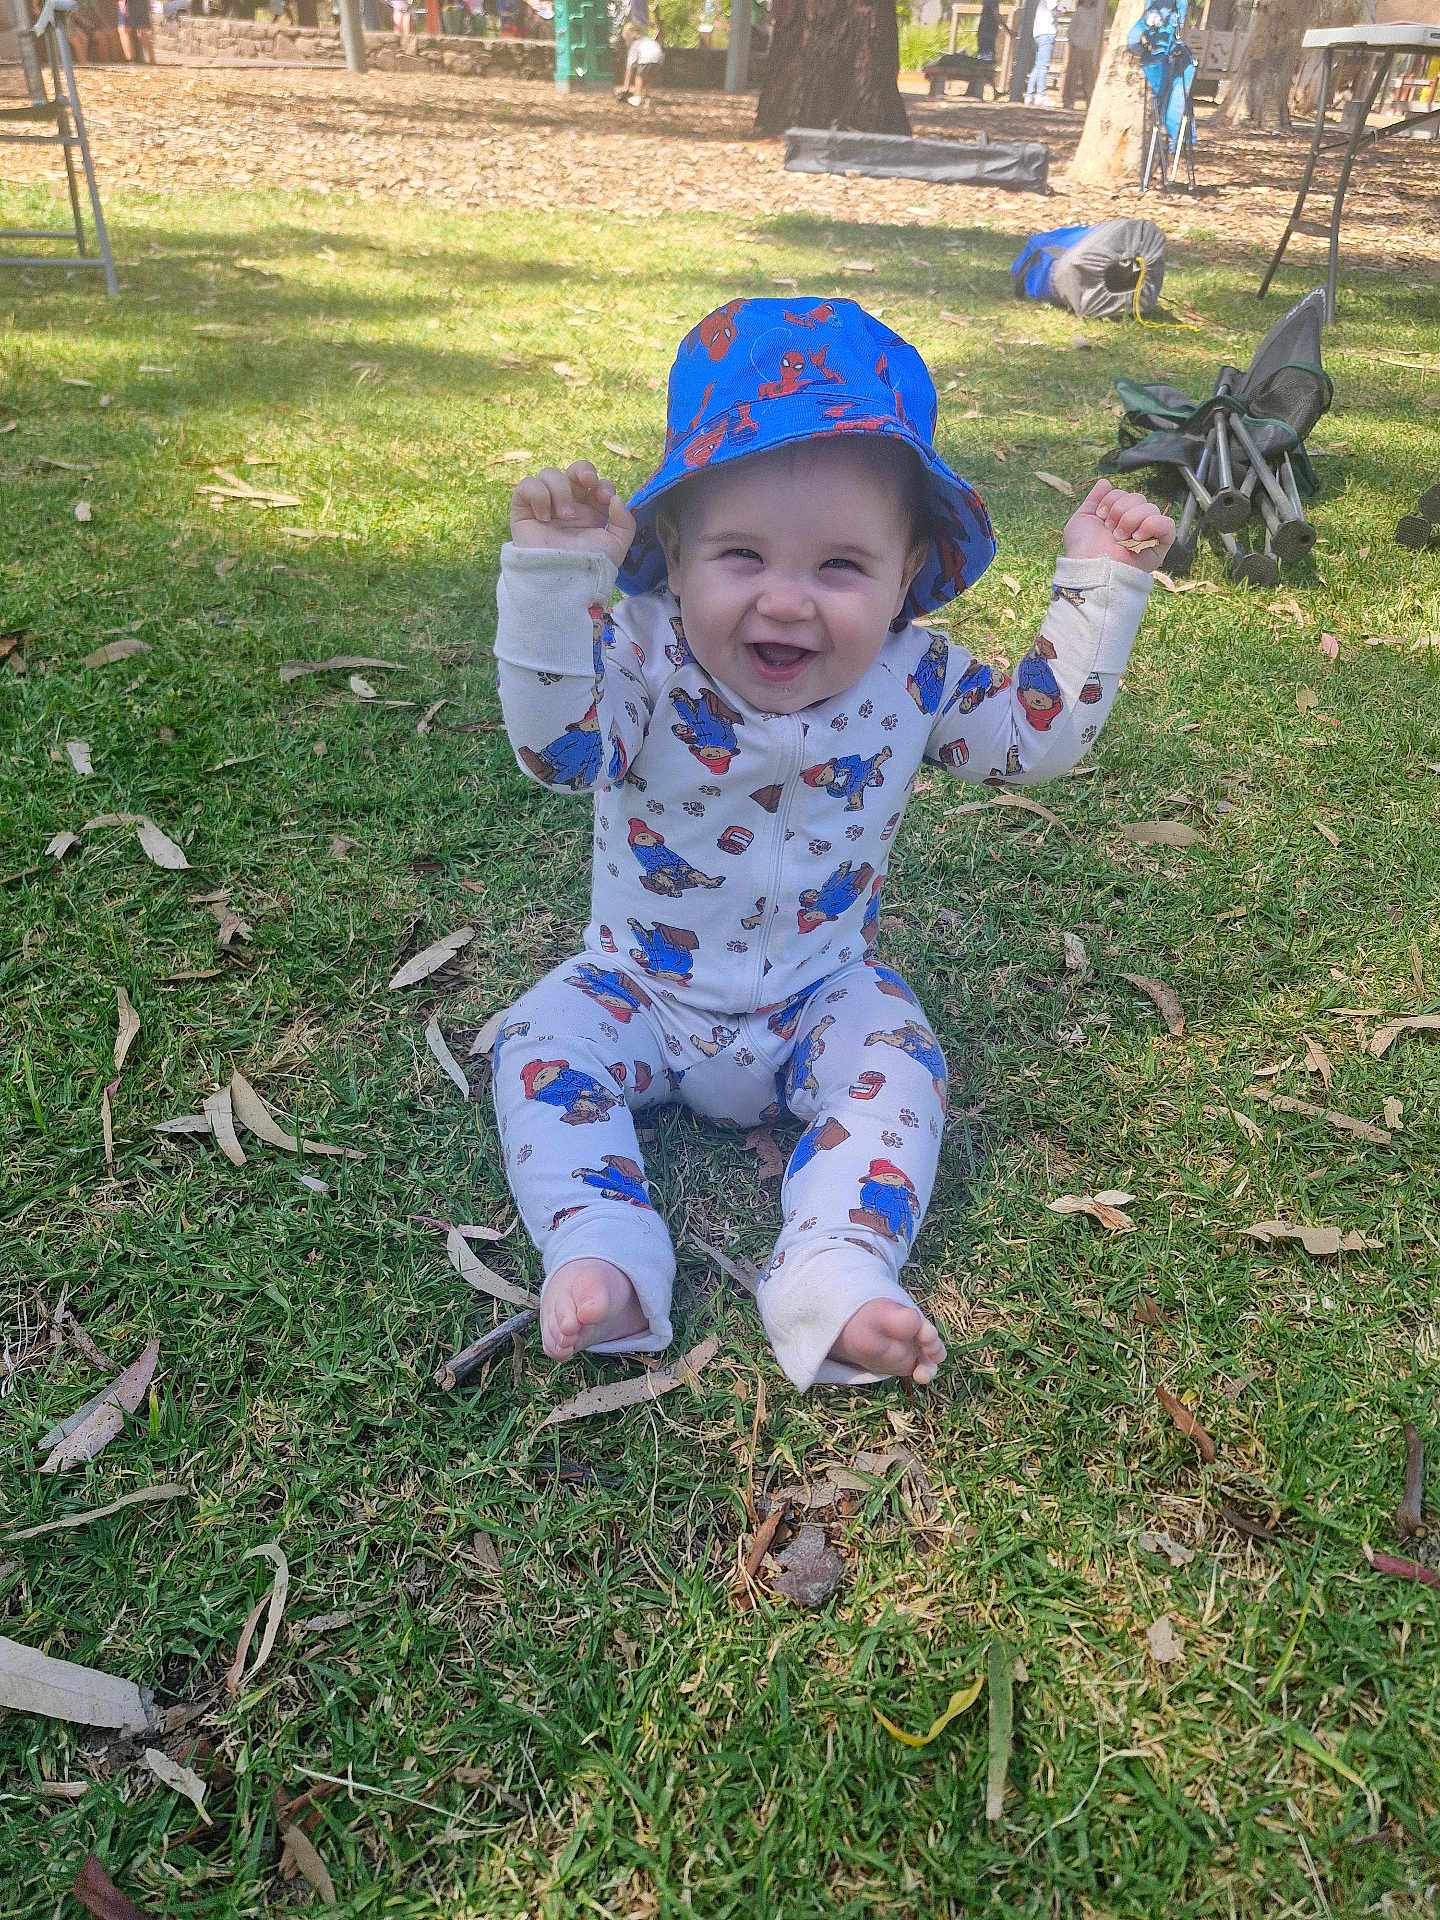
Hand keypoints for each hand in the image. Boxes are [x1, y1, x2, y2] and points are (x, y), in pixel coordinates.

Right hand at [509, 460, 636, 568]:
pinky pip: (526, 486)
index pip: (594, 483)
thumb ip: (625, 521)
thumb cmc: (590, 567)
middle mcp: (567, 506)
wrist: (564, 581)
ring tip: (564, 516)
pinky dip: (537, 495)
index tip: (605, 498)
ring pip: (549, 474)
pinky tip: (544, 517)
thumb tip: (616, 499)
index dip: (601, 484)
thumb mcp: (617, 545)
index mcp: (589, 512)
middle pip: (573, 471)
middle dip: (582, 471)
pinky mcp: (524, 512)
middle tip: (587, 484)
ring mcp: (545, 507)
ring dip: (560, 490)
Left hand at [1062, 479, 1174, 571]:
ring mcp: (1148, 535)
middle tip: (1110, 530)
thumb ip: (1094, 500)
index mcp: (1119, 519)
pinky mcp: (1160, 545)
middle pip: (1138, 497)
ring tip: (1120, 538)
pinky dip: (1151, 524)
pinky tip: (1136, 537)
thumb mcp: (1082, 519)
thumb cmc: (1082, 550)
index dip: (1111, 500)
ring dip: (1130, 519)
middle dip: (1120, 510)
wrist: (1090, 568)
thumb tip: (1105, 482)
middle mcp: (1135, 525)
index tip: (1100, 517)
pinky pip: (1167, 523)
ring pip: (1150, 507)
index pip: (1125, 494)